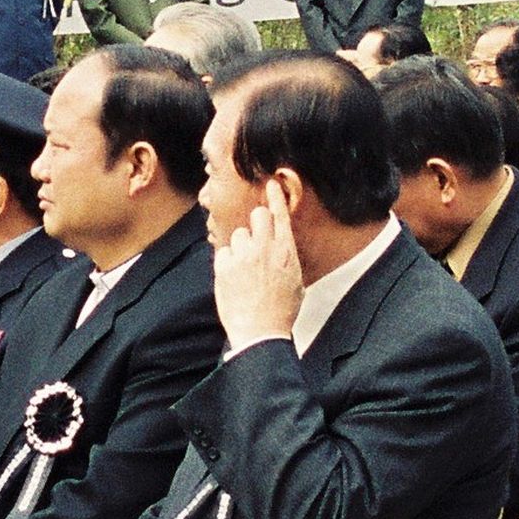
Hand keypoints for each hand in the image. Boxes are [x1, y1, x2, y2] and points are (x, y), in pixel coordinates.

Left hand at [214, 191, 307, 345]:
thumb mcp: (296, 282)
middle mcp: (265, 248)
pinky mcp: (224, 266)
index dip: (275, 197)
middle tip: (255, 241)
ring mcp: (244, 256)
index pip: (280, 214)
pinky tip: (233, 280)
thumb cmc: (280, 312)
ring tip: (245, 271)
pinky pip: (223, 252)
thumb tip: (282, 247)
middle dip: (256, 223)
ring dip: (240, 248)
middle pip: (258, 215)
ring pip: (238, 235)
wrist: (260, 333)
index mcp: (286, 251)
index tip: (271, 185)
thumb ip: (287, 258)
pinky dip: (226, 263)